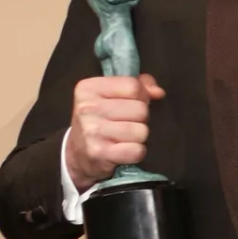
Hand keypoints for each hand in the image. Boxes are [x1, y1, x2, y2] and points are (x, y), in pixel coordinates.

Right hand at [65, 73, 163, 189]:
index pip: (133, 86)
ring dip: (138, 137)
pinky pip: (137, 150)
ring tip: (123, 137)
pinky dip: (136, 152)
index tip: (130, 105)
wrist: (79, 153)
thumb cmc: (101, 120)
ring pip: (141, 131)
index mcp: (89, 88)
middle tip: (125, 124)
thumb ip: (138, 86)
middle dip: (140, 118)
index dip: (141, 97)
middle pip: (140, 109)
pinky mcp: (99, 152)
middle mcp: (87, 107)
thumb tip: (158, 92)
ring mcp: (92, 130)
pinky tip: (123, 150)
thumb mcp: (111, 95)